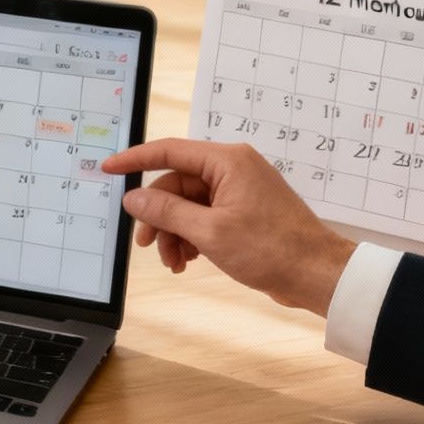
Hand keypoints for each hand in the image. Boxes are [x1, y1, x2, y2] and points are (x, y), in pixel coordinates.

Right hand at [101, 138, 356, 314]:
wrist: (314, 273)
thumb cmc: (273, 248)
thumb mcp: (209, 232)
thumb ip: (167, 211)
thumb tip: (135, 197)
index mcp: (227, 161)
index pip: (169, 151)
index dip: (135, 160)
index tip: (109, 168)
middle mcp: (233, 169)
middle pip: (176, 184)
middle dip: (159, 216)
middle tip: (148, 244)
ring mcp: (238, 191)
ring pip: (187, 205)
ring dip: (174, 233)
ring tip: (175, 261)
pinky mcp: (242, 212)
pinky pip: (203, 217)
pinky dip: (191, 237)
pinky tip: (188, 260)